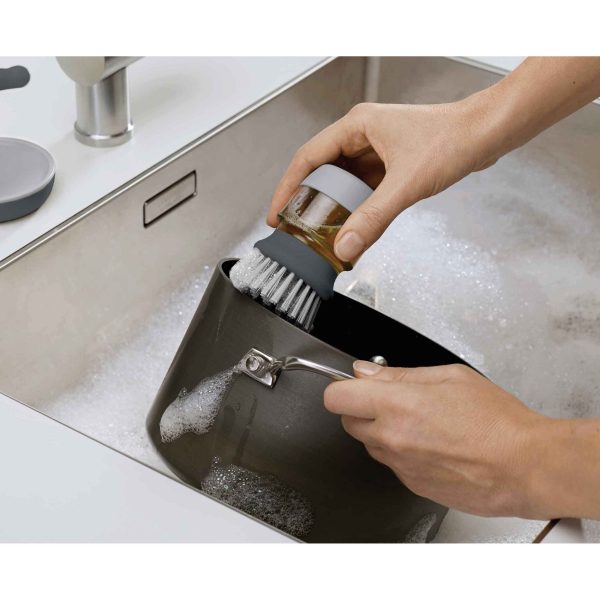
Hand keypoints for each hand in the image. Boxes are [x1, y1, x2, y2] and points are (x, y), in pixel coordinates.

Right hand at [269, 58, 599, 264]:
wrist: (487, 134)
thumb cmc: (453, 140)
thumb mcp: (406, 184)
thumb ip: (373, 218)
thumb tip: (346, 247)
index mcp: (356, 126)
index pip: (307, 158)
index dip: (287, 188)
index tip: (276, 214)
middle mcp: (361, 135)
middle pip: (320, 171)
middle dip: (307, 201)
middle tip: (295, 229)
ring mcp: (376, 150)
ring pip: (341, 182)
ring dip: (331, 207)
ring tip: (320, 234)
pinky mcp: (389, 164)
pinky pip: (362, 189)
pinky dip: (354, 209)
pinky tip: (352, 227)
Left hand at [324, 361, 553, 518]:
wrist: (524, 466)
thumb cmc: (496, 421)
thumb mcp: (449, 376)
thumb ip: (400, 374)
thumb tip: (367, 371)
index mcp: (397, 405)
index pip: (336, 397)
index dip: (342, 387)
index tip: (354, 384)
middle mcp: (392, 438)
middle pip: (348, 421)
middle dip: (362, 407)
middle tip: (392, 399)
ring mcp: (400, 465)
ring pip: (370, 443)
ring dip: (382, 430)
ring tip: (420, 422)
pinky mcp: (411, 484)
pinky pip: (392, 463)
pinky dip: (402, 451)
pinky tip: (431, 443)